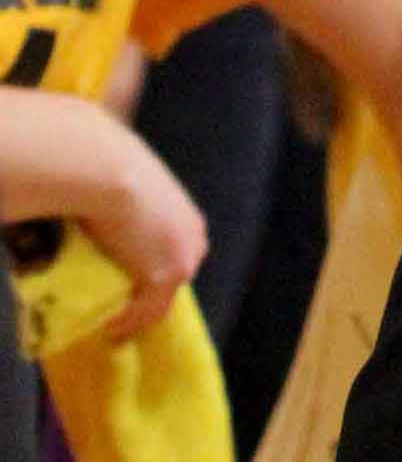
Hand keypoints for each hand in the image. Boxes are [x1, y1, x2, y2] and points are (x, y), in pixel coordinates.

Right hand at [82, 117, 208, 343]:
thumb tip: (120, 224)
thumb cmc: (117, 172)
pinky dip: (125, 325)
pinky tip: (108, 329)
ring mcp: (181, 262)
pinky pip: (143, 313)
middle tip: (127, 312)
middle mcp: (194, 243)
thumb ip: (142, 213)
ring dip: (137, 317)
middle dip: (152, 298)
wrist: (111, 174)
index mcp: (191, 222)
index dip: (159, 276)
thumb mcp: (141, 192)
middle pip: (176, 283)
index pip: (180, 259)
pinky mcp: (162, 279)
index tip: (138, 289)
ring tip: (115, 327)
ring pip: (160, 303)